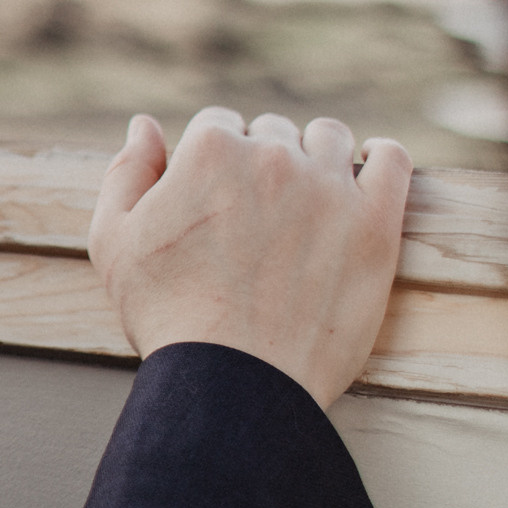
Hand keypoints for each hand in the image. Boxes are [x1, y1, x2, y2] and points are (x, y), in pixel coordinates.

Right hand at [88, 107, 413, 408]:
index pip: (218, 124)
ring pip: (330, 138)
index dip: (213, 159)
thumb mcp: (114, 240)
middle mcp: (273, 156)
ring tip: (308, 197)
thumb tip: (144, 125)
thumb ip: (127, 172)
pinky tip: (370, 168)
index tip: (217, 197)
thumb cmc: (168, 316)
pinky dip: (383, 158)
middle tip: (257, 214)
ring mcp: (329, 188)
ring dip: (317, 156)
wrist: (235, 383)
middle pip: (274, 131)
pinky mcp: (375, 224)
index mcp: (210, 150)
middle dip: (262, 160)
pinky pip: (393, 162)